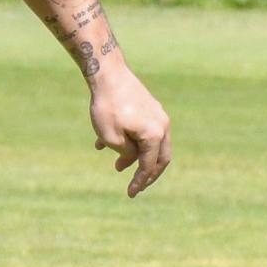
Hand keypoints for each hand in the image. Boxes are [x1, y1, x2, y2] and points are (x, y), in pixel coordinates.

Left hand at [90, 65, 170, 197]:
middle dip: (147, 174)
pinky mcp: (150, 107)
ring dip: (135, 156)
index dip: (140, 182)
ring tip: (116, 165)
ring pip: (151, 144)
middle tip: (136, 185)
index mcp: (155, 135)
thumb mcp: (112, 138)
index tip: (130, 194)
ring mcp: (157, 115)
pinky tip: (104, 144)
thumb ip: (126, 154)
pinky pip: (144, 130)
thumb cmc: (107, 107)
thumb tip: (133, 159)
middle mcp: (162, 125)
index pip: (149, 166)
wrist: (107, 73)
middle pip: (160, 158)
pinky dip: (131, 140)